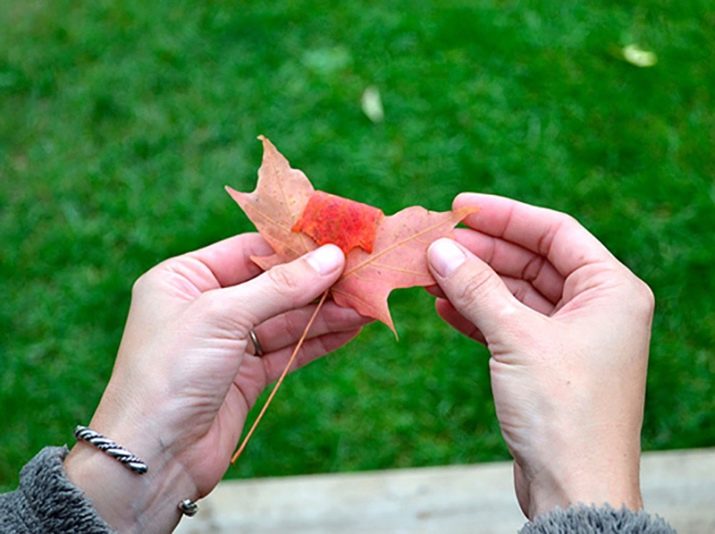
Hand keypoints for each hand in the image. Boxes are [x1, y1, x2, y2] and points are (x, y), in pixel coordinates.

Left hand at [65, 235, 368, 532]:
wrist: (152, 458)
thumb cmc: (170, 373)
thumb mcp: (223, 316)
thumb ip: (280, 286)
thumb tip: (331, 257)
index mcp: (184, 278)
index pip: (247, 249)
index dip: (293, 244)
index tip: (336, 239)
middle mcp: (205, 305)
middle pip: (272, 284)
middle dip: (316, 282)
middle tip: (361, 274)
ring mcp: (227, 342)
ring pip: (285, 319)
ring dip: (325, 312)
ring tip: (366, 304)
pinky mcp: (245, 375)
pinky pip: (288, 349)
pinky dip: (318, 340)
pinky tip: (350, 329)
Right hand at [427, 193, 653, 518]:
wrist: (573, 488)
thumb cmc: (563, 411)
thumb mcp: (516, 339)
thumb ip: (476, 288)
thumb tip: (441, 249)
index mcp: (610, 290)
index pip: (555, 231)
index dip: (506, 215)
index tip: (461, 206)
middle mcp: (596, 308)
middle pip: (532, 260)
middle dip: (483, 252)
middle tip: (436, 242)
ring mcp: (571, 336)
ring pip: (516, 293)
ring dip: (474, 283)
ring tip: (431, 272)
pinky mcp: (547, 362)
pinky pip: (508, 323)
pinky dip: (477, 314)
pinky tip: (444, 305)